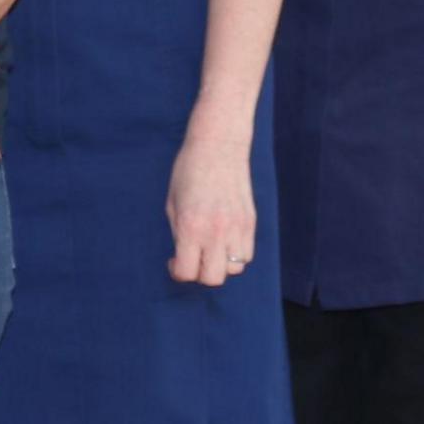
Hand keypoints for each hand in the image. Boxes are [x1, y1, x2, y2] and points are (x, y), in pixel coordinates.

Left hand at [165, 125, 256, 286]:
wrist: (218, 144)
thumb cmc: (188, 171)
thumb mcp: (173, 203)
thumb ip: (179, 233)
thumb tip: (184, 255)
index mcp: (191, 226)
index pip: (187, 272)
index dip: (177, 271)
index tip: (173, 260)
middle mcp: (217, 231)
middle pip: (213, 279)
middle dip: (200, 274)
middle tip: (193, 258)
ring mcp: (237, 227)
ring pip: (234, 269)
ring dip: (220, 264)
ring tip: (211, 248)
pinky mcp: (251, 222)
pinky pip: (247, 254)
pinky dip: (236, 254)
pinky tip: (224, 239)